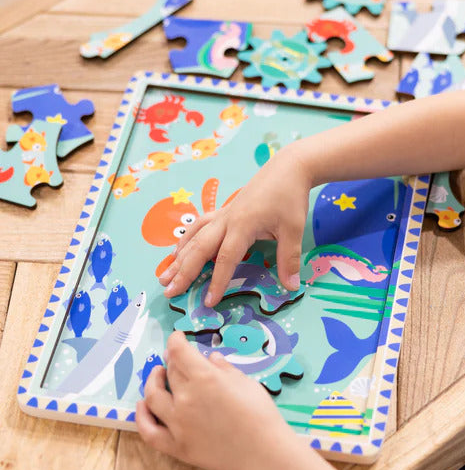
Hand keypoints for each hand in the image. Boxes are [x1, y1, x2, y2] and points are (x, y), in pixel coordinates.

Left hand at [136, 331, 294, 469]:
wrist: (262, 453)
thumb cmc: (260, 414)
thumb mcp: (246, 382)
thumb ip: (225, 369)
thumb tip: (210, 359)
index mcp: (205, 378)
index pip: (179, 352)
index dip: (175, 340)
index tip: (177, 337)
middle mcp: (186, 398)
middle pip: (170, 371)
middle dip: (172, 359)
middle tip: (176, 357)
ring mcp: (177, 423)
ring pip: (153, 396)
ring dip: (152, 381)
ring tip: (157, 374)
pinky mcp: (176, 446)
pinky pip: (149, 431)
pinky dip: (141, 416)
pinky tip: (142, 405)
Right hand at [158, 144, 311, 305]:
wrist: (288, 167)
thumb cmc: (290, 197)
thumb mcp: (293, 229)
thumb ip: (289, 259)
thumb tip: (291, 287)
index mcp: (243, 225)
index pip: (225, 258)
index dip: (217, 281)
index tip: (209, 302)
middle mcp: (227, 219)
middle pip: (200, 247)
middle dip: (183, 271)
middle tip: (169, 291)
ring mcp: (223, 214)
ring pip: (195, 236)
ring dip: (179, 257)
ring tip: (165, 275)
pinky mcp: (224, 211)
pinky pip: (199, 226)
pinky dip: (186, 240)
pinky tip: (179, 251)